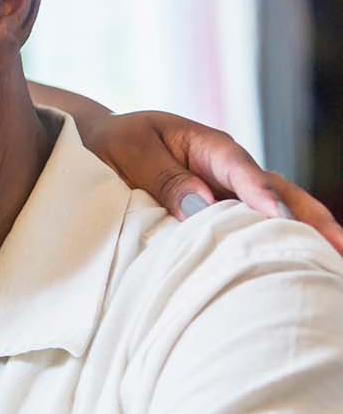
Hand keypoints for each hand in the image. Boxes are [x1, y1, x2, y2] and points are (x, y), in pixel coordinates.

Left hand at [80, 110, 342, 254]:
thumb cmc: (110, 145)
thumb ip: (164, 176)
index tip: (279, 219)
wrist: (96, 146)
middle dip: (310, 219)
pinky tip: (292, 268)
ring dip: (303, 235)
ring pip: (273, 214)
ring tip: (332, 263)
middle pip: (278, 193)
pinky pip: (248, 230)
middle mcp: (228, 171)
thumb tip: (202, 206)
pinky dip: (271, 246)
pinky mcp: (218, 216)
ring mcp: (228, 194)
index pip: (243, 172)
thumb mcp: (130, 151)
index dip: (263, 195)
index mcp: (208, 147)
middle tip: (338, 247)